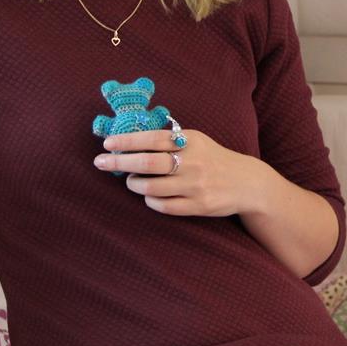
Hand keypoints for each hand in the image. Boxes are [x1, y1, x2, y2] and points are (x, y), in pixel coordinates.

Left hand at [94, 129, 265, 217]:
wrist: (246, 182)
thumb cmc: (212, 158)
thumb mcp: (195, 140)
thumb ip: (169, 139)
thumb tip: (131, 139)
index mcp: (189, 141)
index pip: (151, 138)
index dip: (126, 141)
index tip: (107, 143)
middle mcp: (192, 162)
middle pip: (147, 163)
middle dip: (119, 162)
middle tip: (101, 162)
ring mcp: (195, 186)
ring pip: (151, 187)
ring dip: (134, 184)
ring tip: (131, 181)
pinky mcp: (198, 206)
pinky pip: (164, 206)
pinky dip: (150, 200)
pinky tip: (149, 195)